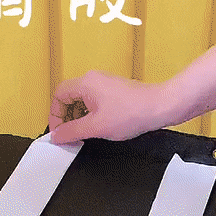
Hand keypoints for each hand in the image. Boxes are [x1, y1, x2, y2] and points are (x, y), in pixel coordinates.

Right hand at [49, 71, 171, 143]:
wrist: (160, 107)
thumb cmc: (132, 113)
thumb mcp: (96, 127)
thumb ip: (72, 132)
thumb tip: (56, 136)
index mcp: (85, 83)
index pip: (58, 96)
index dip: (54, 116)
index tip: (58, 133)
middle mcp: (93, 79)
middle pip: (68, 97)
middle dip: (66, 118)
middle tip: (69, 135)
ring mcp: (104, 84)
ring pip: (81, 100)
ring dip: (78, 118)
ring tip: (83, 133)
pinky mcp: (113, 91)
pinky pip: (93, 101)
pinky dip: (89, 115)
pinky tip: (97, 127)